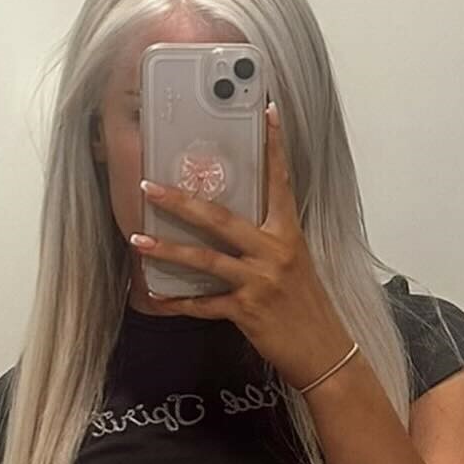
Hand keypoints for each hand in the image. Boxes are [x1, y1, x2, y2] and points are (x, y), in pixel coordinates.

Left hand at [131, 103, 358, 393]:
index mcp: (289, 235)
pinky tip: (154, 297)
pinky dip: (178, 303)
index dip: (274, 145)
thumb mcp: (296, 265)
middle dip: (181, 201)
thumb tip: (233, 224)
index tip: (266, 109)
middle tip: (148, 185)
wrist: (326, 353)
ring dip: (168, 248)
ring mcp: (260, 282)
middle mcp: (274, 252)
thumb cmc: (309, 308)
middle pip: (222, 218)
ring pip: (206, 259)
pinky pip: (204, 305)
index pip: (281, 181)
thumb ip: (268, 241)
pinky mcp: (247, 312)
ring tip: (137, 238)